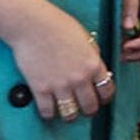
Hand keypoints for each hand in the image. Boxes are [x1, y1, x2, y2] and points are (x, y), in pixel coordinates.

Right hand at [5, 0, 110, 121]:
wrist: (32, 24)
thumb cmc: (58, 26)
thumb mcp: (85, 38)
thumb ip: (93, 56)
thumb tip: (97, 71)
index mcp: (93, 64)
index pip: (107, 91)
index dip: (105, 98)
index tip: (101, 99)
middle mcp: (80, 78)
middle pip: (90, 107)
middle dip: (89, 110)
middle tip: (84, 108)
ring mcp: (60, 85)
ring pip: (70, 114)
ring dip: (70, 115)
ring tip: (67, 111)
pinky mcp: (40, 89)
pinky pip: (48, 112)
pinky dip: (49, 113)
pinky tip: (49, 108)